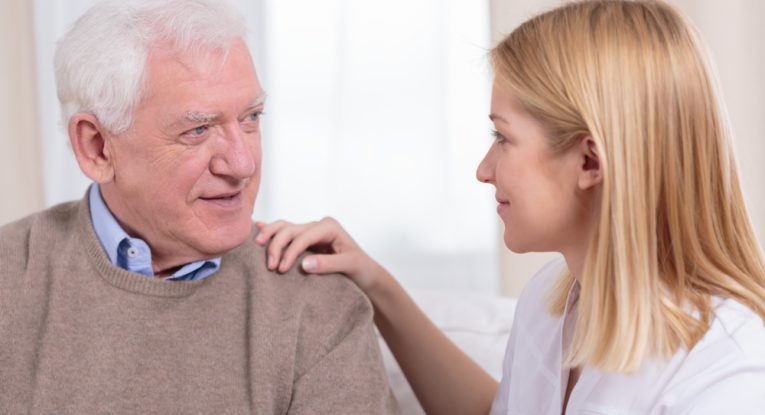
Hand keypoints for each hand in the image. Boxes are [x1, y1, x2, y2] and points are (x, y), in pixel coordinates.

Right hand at [254, 217, 386, 291]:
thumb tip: (304, 263)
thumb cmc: (360, 268)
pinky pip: (285, 233)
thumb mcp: (349, 266)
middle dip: (276, 245)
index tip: (282, 269)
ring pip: (284, 228)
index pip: (303, 236)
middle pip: (290, 229)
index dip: (290, 251)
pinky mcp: (305, 241)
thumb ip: (328, 264)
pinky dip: (271, 231)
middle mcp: (318, 226)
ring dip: (270, 237)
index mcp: (329, 227)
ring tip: (257, 247)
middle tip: (270, 266)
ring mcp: (310, 232)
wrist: (366, 273)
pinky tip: (257, 229)